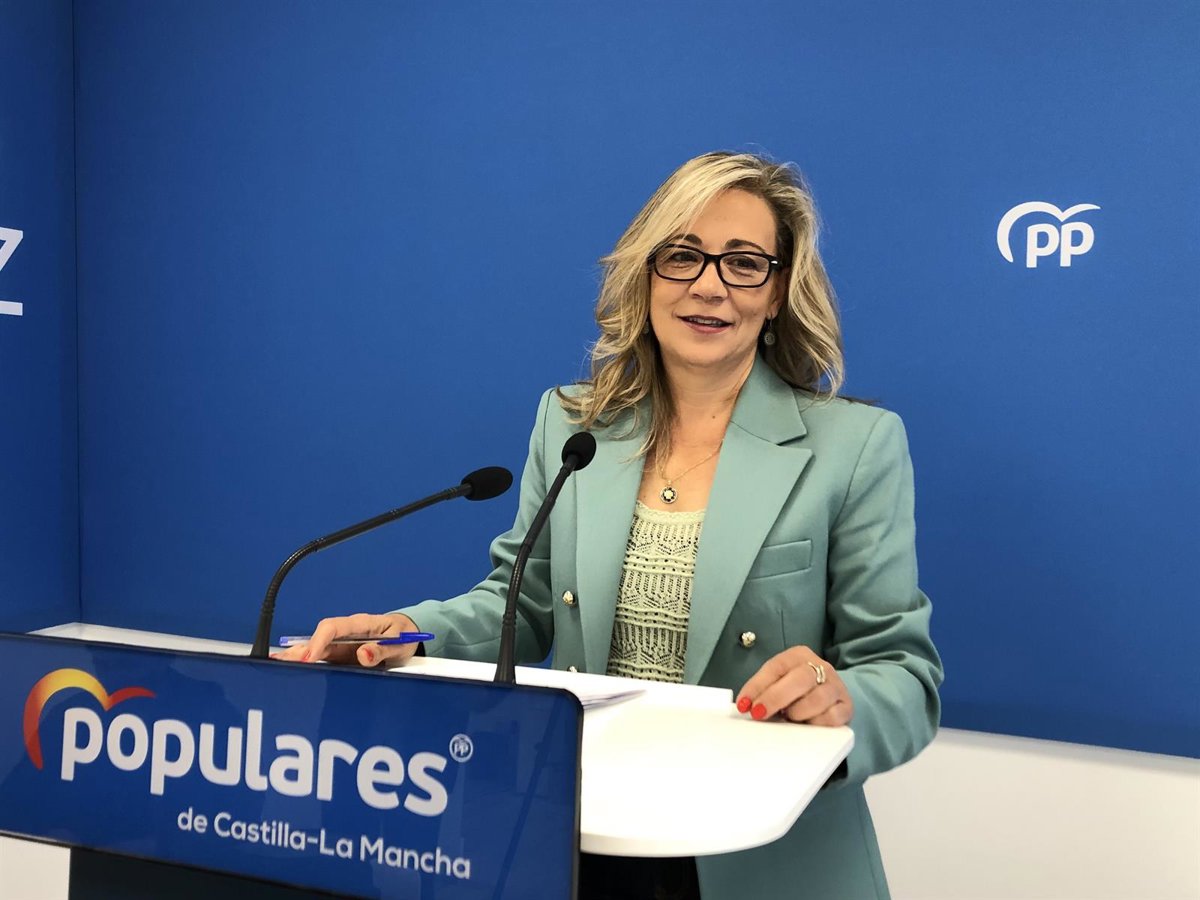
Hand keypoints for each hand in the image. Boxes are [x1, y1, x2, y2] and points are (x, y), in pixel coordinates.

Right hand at [271, 612, 421, 667]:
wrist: (406, 634)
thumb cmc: (403, 636)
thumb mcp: (400, 644)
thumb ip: (383, 650)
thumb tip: (363, 655)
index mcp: (361, 624)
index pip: (333, 627)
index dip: (318, 642)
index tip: (309, 658)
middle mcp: (346, 632)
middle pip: (318, 637)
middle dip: (301, 651)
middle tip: (283, 664)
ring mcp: (341, 644)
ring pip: (315, 647)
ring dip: (297, 657)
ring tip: (276, 668)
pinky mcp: (340, 655)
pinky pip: (320, 658)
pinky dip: (304, 664)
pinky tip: (288, 670)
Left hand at [735, 646, 853, 726]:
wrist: (829, 697)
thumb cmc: (796, 691)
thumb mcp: (778, 683)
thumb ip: (762, 690)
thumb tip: (746, 705)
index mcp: (799, 656)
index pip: (776, 667)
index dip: (758, 686)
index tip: (744, 704)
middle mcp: (821, 667)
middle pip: (800, 679)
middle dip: (775, 698)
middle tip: (759, 714)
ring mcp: (836, 686)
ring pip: (818, 698)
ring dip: (798, 712)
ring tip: (789, 717)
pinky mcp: (846, 707)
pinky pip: (832, 717)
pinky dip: (816, 723)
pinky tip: (807, 724)